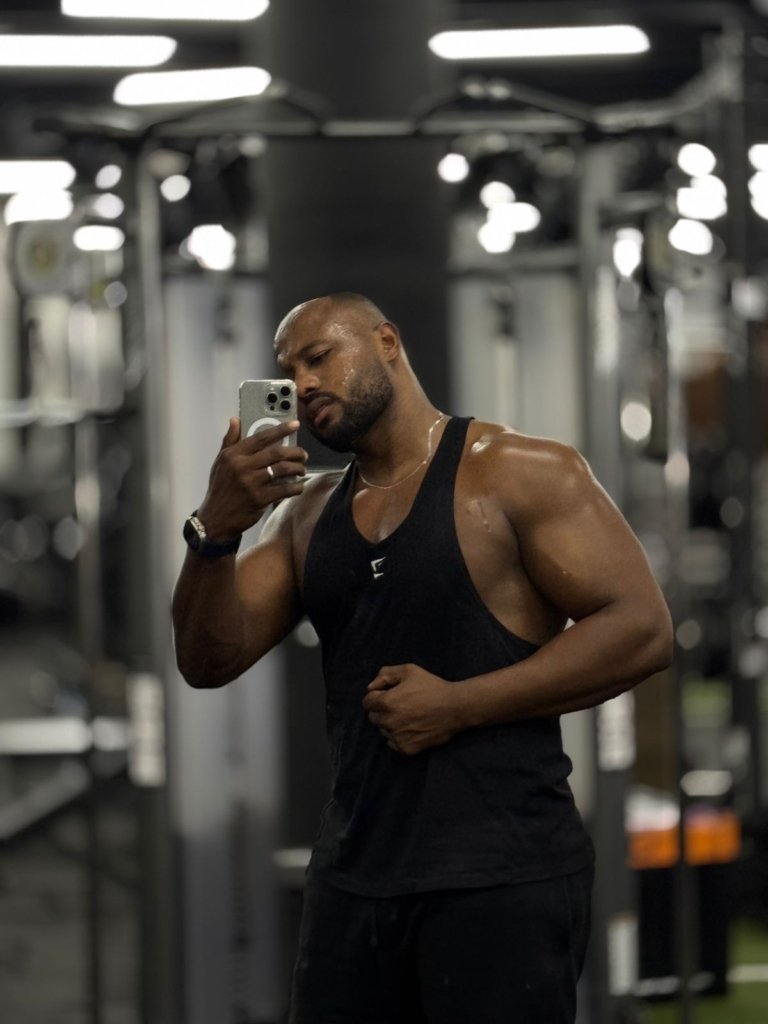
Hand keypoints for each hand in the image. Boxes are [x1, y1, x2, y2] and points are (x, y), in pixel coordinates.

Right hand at [197, 417, 307, 537]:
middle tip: (303, 454)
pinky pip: (284, 489)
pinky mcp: (260, 499)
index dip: (281, 430)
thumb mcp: (220, 462)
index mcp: (233, 455)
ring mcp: (252, 483)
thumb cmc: (220, 488)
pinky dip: (296, 487)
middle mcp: (242, 466)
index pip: (261, 437)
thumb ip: (229, 441)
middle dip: (295, 452)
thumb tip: (235, 420)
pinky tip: (299, 486)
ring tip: (302, 469)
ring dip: (298, 468)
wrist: (216, 518)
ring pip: (283, 469)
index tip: (295, 425)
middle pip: (277, 453)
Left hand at [362, 664, 461, 755]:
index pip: (367, 702)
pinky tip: (411, 727)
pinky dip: (397, 737)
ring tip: (407, 716)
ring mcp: (397, 737)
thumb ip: (386, 674)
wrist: (455, 708)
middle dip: (382, 710)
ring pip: (383, 730)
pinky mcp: (406, 748)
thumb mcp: (409, 671)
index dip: (376, 696)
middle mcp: (388, 721)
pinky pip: (392, 743)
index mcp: (386, 702)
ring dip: (389, 724)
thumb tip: (371, 687)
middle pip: (373, 717)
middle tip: (399, 705)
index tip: (388, 694)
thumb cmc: (432, 687)